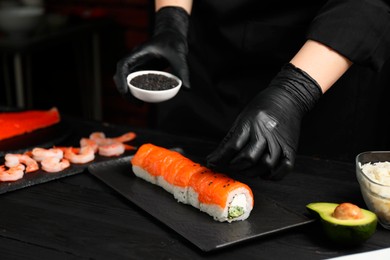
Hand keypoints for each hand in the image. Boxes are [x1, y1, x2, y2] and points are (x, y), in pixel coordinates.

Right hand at [113, 7, 189, 102]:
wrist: (173, 36)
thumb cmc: (174, 42)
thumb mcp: (179, 56)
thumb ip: (182, 70)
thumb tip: (187, 88)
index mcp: (139, 53)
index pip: (123, 65)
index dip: (121, 78)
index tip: (125, 90)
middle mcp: (136, 59)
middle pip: (122, 76)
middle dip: (125, 91)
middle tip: (138, 104)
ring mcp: (139, 65)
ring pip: (128, 80)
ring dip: (130, 93)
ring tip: (140, 105)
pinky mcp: (144, 70)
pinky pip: (137, 82)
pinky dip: (139, 91)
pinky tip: (147, 99)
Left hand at [207, 63, 322, 179]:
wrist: (288, 98)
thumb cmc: (262, 108)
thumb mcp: (242, 118)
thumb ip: (230, 139)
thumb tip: (215, 158)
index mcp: (251, 123)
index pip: (233, 146)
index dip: (220, 158)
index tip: (212, 163)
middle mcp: (266, 133)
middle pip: (249, 157)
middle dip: (236, 165)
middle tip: (232, 164)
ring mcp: (280, 142)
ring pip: (266, 165)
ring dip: (252, 172)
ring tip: (246, 168)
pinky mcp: (291, 148)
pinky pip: (284, 168)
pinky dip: (273, 175)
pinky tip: (264, 172)